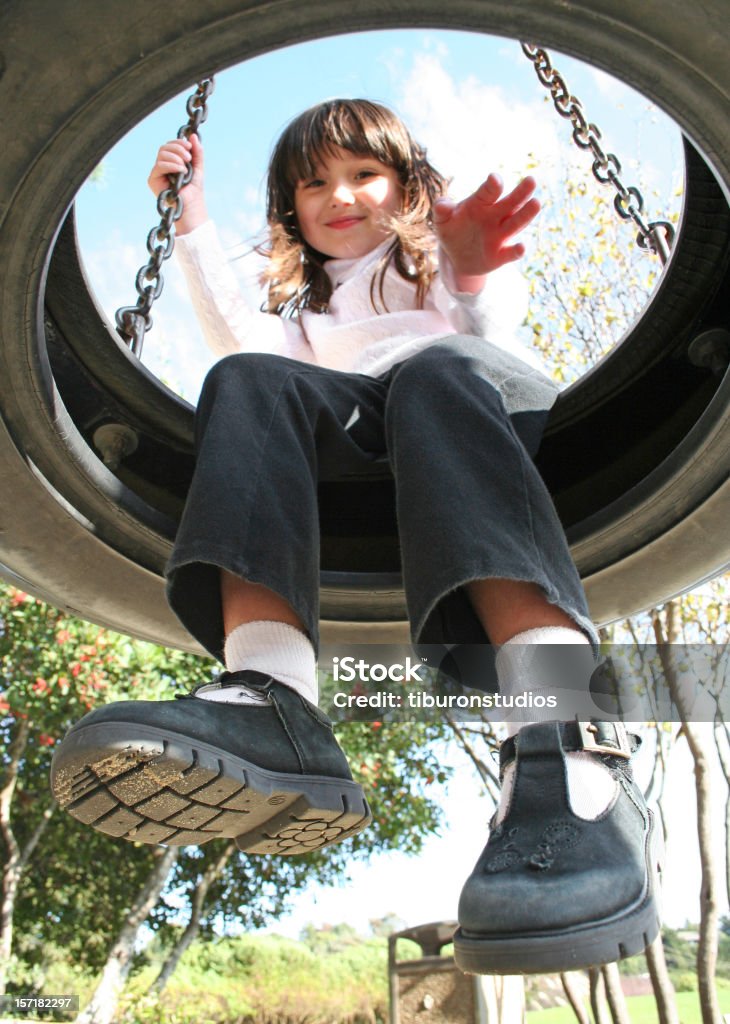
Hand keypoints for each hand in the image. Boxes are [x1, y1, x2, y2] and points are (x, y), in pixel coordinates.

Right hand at [147, 133, 206, 234]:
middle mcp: (162, 166)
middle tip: (188, 158)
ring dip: (175, 158)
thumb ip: (197, 152)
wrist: (192, 206)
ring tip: (185, 168)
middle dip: (178, 149)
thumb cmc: (194, 189)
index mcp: (172, 161)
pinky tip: (181, 171)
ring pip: (161, 154)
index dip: (179, 143)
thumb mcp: (198, 167)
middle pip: (164, 147)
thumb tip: (193, 135)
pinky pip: (159, 165)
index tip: (190, 147)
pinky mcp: (153, 180)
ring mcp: (157, 173)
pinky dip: (171, 165)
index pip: (170, 145)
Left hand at [433, 174, 539, 291]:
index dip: (492, 186)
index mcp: (481, 203)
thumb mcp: (442, 221)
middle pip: (510, 203)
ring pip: (516, 223)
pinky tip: (522, 247)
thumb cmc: (452, 231)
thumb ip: (442, 210)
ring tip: (536, 203)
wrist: (457, 258)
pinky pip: (511, 253)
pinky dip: (517, 251)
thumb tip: (441, 205)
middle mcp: (495, 216)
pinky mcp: (501, 255)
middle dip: (520, 193)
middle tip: (531, 180)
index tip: (494, 179)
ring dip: (526, 214)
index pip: (488, 192)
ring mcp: (500, 235)